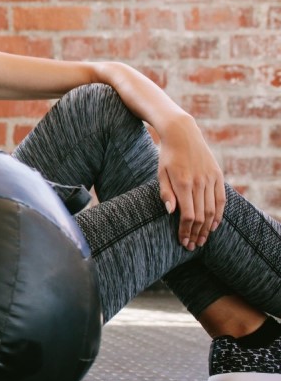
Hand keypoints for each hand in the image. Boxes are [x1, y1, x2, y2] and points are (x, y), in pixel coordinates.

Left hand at [157, 117, 224, 250]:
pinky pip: (221, 199)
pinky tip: (213, 226)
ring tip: (202, 240)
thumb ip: (166, 193)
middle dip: (196, 234)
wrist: (182, 134)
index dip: (186, 231)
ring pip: (212, 210)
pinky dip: (219, 214)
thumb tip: (170, 213)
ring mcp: (210, 179)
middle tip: (192, 246)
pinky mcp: (218, 175)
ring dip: (207, 228)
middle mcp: (199, 182)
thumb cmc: (167, 156)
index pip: (187, 215)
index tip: (182, 242)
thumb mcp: (160, 173)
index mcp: (183, 183)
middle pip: (201, 216)